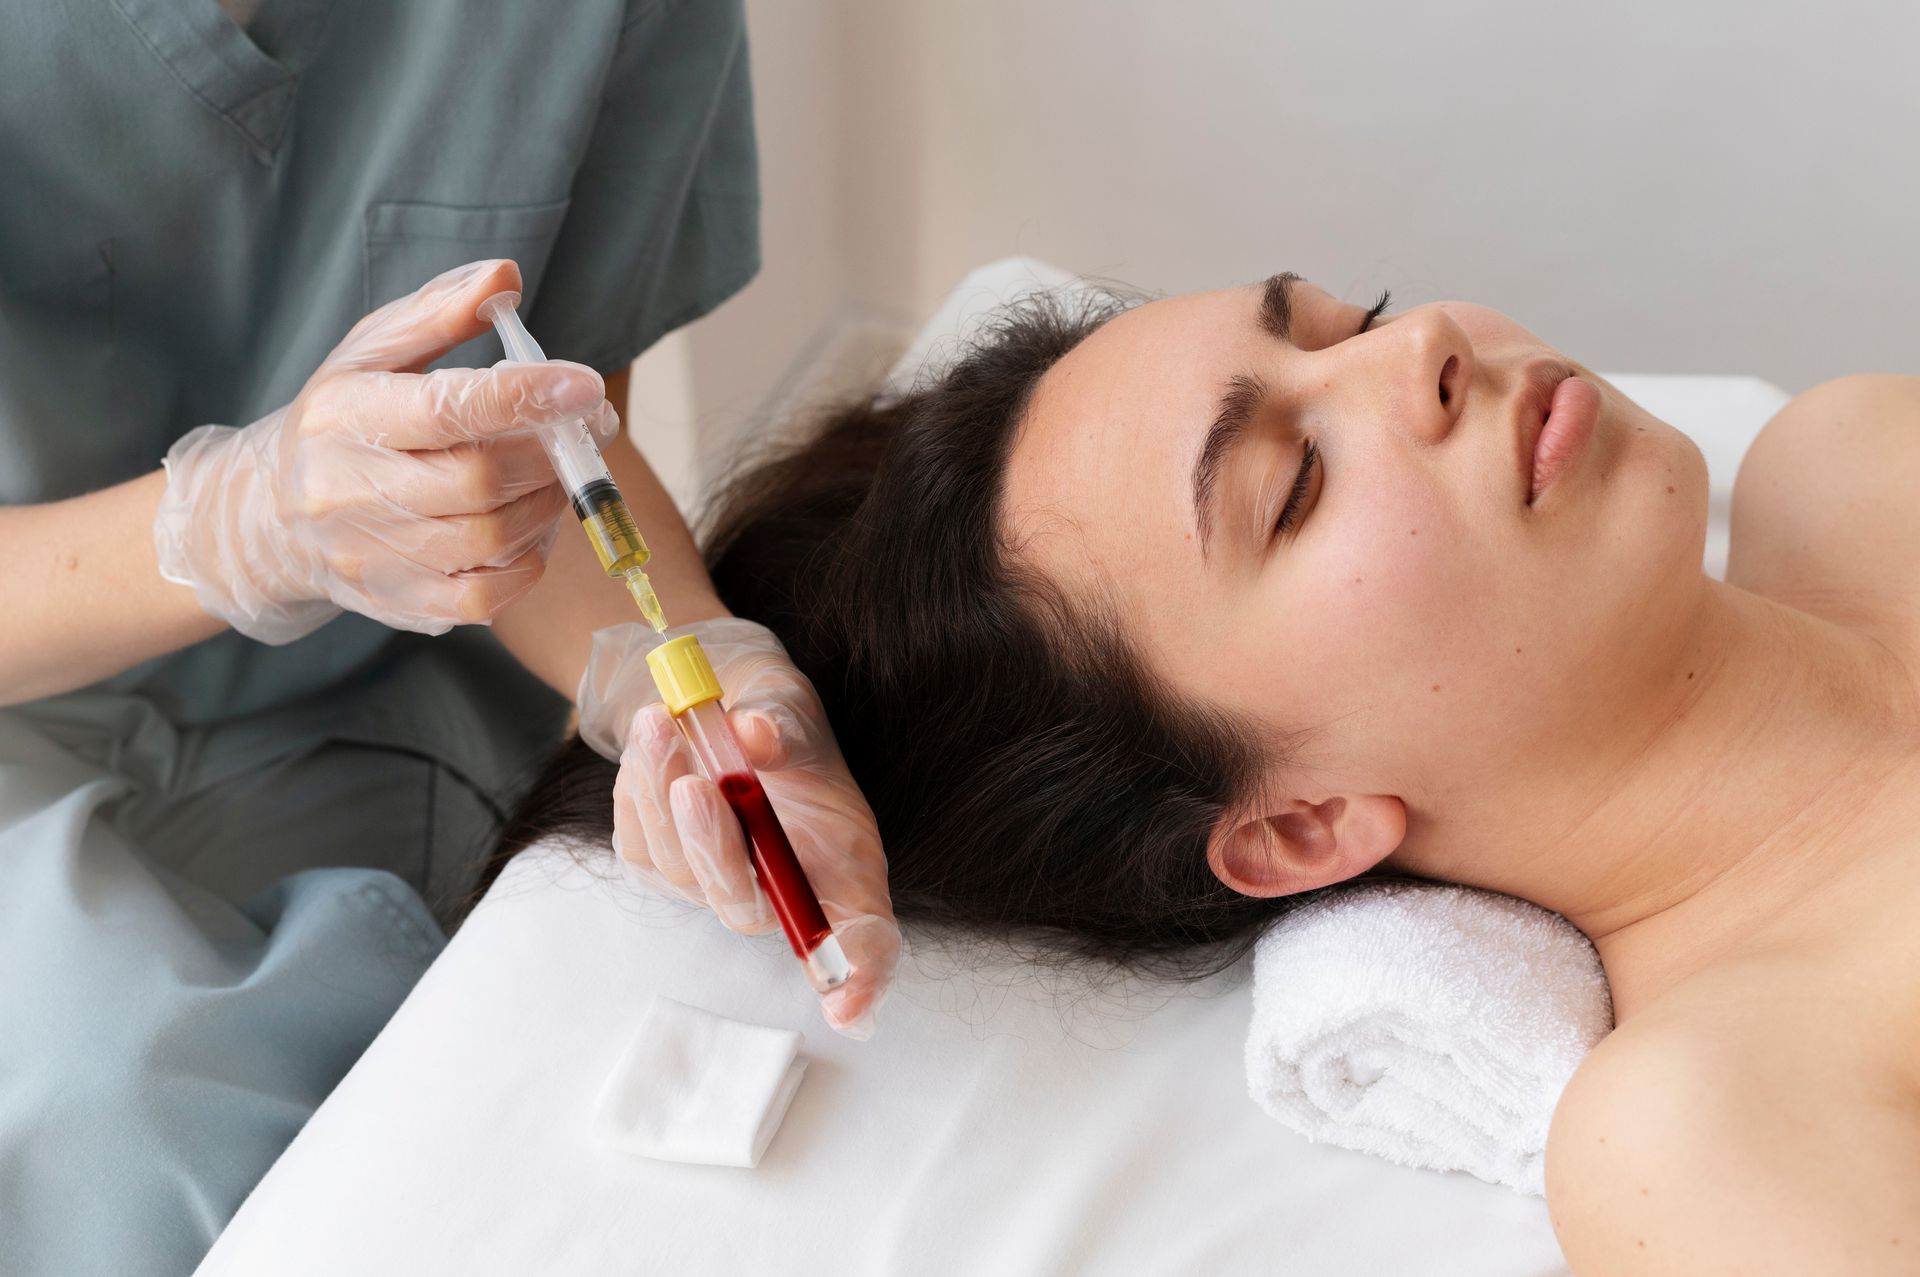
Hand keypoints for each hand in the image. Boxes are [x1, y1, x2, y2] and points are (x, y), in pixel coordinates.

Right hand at [154, 259, 618, 642]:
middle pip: (479, 480)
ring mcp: (373, 554)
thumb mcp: (372, 353)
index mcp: (346, 414)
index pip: (445, 408)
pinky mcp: (397, 604)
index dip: (524, 397)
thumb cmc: (342, 421)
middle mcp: (349, 489)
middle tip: (588, 428)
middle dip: (551, 453)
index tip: (585, 386)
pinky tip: (532, 527)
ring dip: (547, 503)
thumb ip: (439, 313)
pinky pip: (485, 595)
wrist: (271, 517)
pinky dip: (529, 561)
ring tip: (556, 472)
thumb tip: (506, 277)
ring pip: (491, 538)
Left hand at [579, 618, 901, 1040]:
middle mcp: (783, 893)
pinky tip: (649, 746)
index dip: (861, 977)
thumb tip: (754, 734)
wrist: (725, 708)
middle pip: (747, 907)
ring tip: (656, 722)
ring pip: (679, 871)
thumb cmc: (779, 722)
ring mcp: (715, 888)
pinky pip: (637, 845)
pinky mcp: (659, 871)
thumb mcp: (792, 707)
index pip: (865, 940)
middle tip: (693, 783)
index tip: (846, 1005)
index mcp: (844, 866)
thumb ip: (782, 726)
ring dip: (659, 797)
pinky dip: (636, 791)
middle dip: (714, 845)